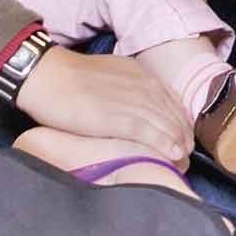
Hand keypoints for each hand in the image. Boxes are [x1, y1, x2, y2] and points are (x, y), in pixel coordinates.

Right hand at [12, 46, 194, 162]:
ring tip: (184, 160)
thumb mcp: (109, 75)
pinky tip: (174, 155)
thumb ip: (126, 89)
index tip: (182, 137)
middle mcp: (144, 86)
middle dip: (184, 135)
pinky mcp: (120, 118)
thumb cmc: (70, 78)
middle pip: (175, 114)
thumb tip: (131, 107)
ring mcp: (134, 101)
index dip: (180, 121)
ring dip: (180, 144)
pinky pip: (152, 133)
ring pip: (168, 125)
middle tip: (187, 155)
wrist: (48, 76)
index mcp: (141, 75)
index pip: (172, 101)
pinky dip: (166, 145)